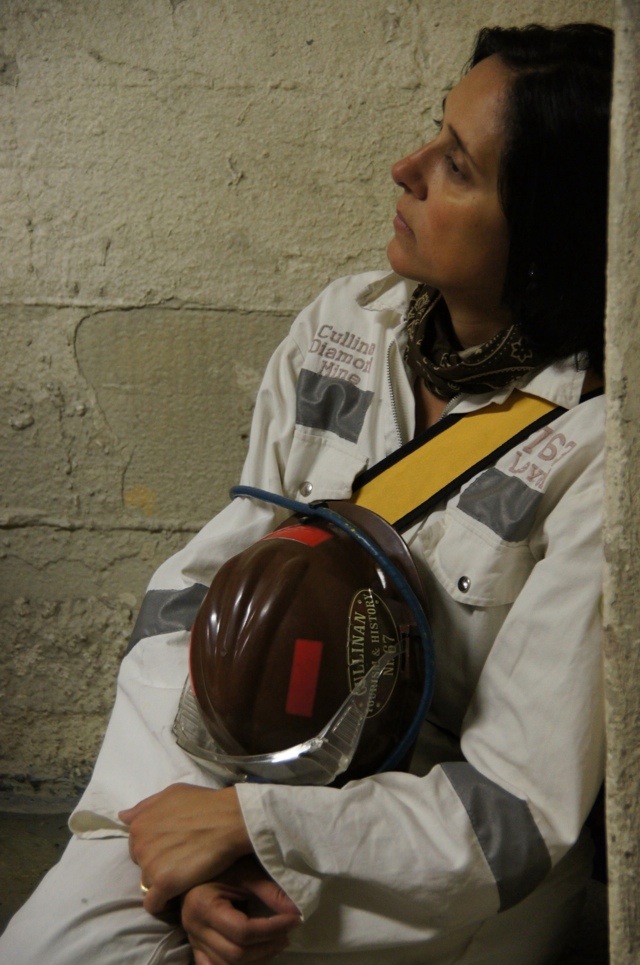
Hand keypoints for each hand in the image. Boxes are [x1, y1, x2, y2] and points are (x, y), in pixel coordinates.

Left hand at [119, 783, 251, 913]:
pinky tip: (177, 895)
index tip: (173, 849)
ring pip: (149, 884)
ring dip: (163, 882)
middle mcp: (139, 844)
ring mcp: (150, 865)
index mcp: (139, 824)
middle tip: (181, 860)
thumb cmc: (205, 803)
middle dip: (158, 865)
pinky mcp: (164, 883)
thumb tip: (122, 816)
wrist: (230, 819)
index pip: (137, 846)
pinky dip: (164, 903)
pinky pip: (153, 904)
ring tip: (185, 875)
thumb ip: (145, 806)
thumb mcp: (172, 793)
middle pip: (141, 865)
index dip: (156, 848)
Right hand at [183, 857, 300, 963]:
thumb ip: (271, 892)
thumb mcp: (248, 871)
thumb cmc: (225, 864)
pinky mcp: (197, 948)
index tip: (295, 920)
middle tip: (287, 934)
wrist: (202, 864)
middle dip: (267, 947)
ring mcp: (194, 941)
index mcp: (203, 906)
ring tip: (276, 942)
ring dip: (258, 959)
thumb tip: (297, 911)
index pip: (242, 931)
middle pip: (235, 954)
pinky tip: (258, 955)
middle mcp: (193, 929)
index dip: (272, 929)